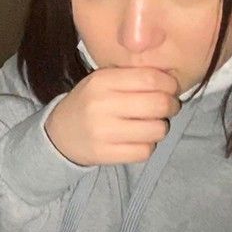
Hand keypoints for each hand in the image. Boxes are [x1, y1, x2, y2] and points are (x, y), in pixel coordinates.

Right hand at [44, 67, 180, 165]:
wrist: (59, 134)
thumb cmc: (89, 103)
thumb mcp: (102, 81)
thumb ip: (131, 77)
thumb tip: (170, 80)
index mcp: (101, 81)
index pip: (150, 78)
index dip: (169, 83)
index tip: (170, 88)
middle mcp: (101, 105)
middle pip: (158, 104)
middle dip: (171, 105)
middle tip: (168, 107)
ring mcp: (103, 132)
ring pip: (156, 130)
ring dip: (161, 127)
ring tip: (152, 124)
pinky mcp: (105, 154)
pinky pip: (145, 151)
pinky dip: (148, 146)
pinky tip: (140, 140)